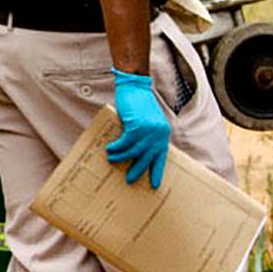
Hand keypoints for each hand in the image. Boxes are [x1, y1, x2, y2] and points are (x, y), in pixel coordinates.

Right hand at [105, 69, 171, 187]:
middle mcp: (158, 133)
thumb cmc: (139, 103)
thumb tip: (134, 153)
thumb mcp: (147, 121)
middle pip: (148, 158)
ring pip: (134, 151)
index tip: (154, 185)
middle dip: (138, 170)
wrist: (134, 86)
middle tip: (129, 179)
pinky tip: (110, 149)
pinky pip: (125, 142)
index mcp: (162, 134)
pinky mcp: (137, 125)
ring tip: (112, 159)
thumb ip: (145, 135)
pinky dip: (117, 147)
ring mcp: (148, 129)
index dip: (157, 171)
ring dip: (121, 157)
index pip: (161, 156)